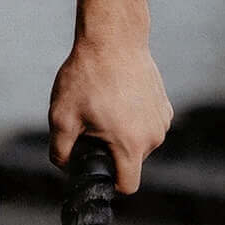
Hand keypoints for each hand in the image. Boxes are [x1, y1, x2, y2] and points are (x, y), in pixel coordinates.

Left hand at [46, 34, 172, 193]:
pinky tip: (118, 95)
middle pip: (131, 161)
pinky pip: (147, 123)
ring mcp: (162, 120)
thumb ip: (60, 150)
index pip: (127, 185)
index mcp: (131, 145)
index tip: (95, 164)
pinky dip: (133, 117)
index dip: (108, 181)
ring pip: (139, 141)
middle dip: (111, 150)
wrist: (112, 39)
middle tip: (91, 123)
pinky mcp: (164, 104)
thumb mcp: (62, 115)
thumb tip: (63, 165)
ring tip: (104, 104)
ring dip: (123, 132)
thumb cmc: (87, 77)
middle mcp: (153, 137)